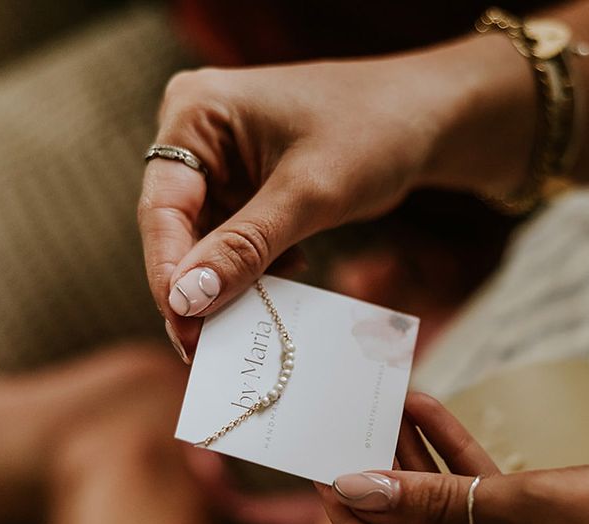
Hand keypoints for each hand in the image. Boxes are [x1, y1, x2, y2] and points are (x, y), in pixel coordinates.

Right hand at [138, 34, 533, 354]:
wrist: (425, 119)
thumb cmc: (372, 131)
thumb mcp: (307, 194)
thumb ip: (245, 248)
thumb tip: (187, 301)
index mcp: (196, 112)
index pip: (163, 206)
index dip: (168, 272)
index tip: (182, 327)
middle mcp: (198, 135)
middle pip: (176, 227)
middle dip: (197, 285)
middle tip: (205, 346)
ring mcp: (222, 163)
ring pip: (205, 241)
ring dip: (228, 281)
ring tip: (254, 318)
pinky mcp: (246, 187)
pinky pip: (234, 239)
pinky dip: (253, 267)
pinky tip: (286, 276)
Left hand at [318, 392, 588, 523]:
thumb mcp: (532, 508)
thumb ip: (437, 500)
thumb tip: (359, 489)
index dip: (354, 517)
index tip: (320, 470)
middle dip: (386, 479)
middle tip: (349, 430)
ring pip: (448, 518)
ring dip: (421, 462)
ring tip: (386, 408)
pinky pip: (485, 510)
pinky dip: (461, 464)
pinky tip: (430, 413)